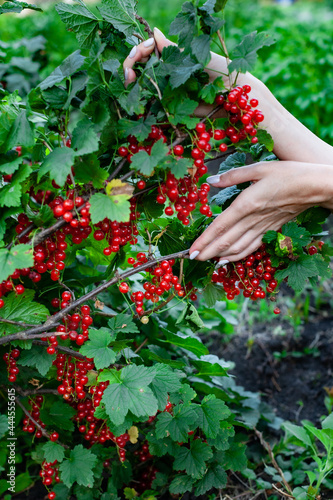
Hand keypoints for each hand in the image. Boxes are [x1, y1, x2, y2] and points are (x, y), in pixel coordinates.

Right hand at [123, 28, 235, 116]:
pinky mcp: (171, 111)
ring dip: (132, 85)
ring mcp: (167, 93)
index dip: (138, 51)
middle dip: (129, 67)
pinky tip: (138, 100)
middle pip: (139, 69)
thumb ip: (175, 49)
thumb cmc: (222, 72)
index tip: (143, 51)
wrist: (235, 97)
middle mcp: (166, 75)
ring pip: (142, 88)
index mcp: (172, 58)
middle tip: (130, 73)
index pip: (147, 52)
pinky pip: (153, 108)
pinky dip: (142, 105)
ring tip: (130, 82)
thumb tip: (154, 32)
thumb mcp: (198, 56)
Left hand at [189, 161, 332, 262]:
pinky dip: (238, 255)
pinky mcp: (270, 230)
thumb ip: (233, 176)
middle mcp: (253, 219)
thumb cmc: (288, 173)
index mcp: (247, 203)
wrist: (315, 187)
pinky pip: (251, 246)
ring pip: (238, 247)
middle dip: (207, 252)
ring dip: (220, 256)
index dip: (204, 240)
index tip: (191, 250)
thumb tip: (211, 180)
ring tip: (205, 261)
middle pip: (226, 241)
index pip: (220, 226)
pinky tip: (228, 259)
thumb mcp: (260, 168)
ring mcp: (262, 227)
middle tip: (191, 259)